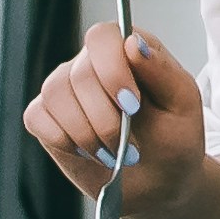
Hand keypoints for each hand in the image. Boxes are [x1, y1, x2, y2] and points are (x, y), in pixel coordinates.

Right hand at [21, 19, 208, 201]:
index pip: (102, 37)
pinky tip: (89, 153)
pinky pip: (37, 117)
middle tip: (129, 147)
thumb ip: (162, 70)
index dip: (112, 70)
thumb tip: (132, 43)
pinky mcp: (47, 117)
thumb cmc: (174, 139)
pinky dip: (64, 141)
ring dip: (86, 134)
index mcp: (126, 50)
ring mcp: (65, 88)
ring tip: (113, 154)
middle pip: (79, 73)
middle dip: (105, 119)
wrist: (159, 182)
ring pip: (55, 94)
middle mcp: (90, 63)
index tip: (133, 106)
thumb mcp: (182, 105)